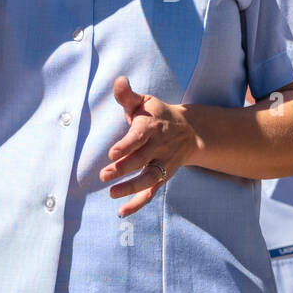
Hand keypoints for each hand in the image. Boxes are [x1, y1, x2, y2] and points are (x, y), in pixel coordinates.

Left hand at [100, 76, 197, 215]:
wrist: (188, 131)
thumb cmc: (156, 114)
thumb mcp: (144, 101)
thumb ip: (127, 95)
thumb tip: (118, 80)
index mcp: (152, 126)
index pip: (140, 136)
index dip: (127, 145)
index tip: (112, 153)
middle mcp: (159, 147)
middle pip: (142, 160)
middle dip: (124, 168)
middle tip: (104, 175)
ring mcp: (163, 163)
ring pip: (149, 178)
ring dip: (131, 188)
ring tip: (112, 194)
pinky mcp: (162, 176)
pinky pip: (152, 192)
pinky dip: (138, 204)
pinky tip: (122, 212)